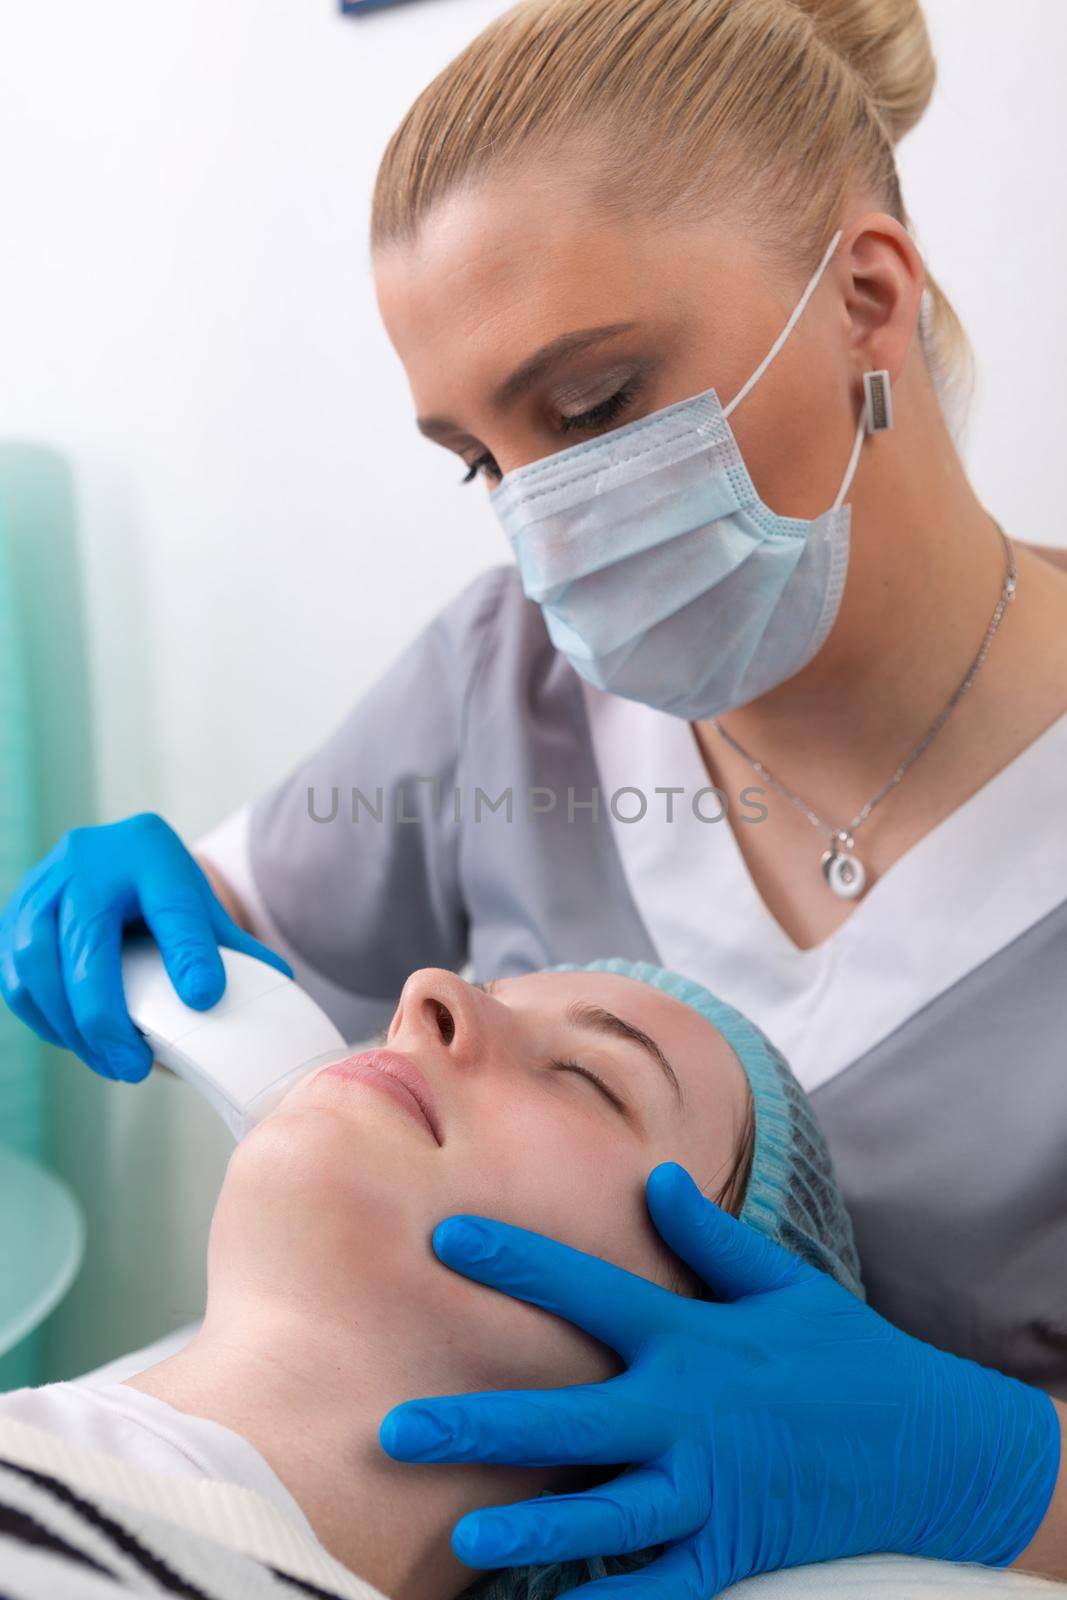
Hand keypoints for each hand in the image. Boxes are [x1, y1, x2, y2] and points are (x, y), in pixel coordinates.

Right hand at [0, 812, 291, 1081]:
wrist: (119, 861)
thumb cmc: (167, 894)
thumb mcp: (206, 910)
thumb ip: (235, 950)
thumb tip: (277, 990)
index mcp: (150, 850)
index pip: (172, 905)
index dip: (188, 954)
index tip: (206, 999)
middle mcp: (89, 857)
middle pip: (88, 940)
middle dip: (106, 1015)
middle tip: (133, 1066)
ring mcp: (43, 883)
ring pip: (36, 960)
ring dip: (69, 1024)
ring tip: (108, 1062)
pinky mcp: (14, 914)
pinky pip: (15, 975)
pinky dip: (44, 1018)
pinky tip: (78, 1042)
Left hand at [381, 1163, 1059, 1599]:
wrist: (935, 1448)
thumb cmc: (849, 1358)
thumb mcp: (785, 1284)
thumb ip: (712, 1237)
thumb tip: (657, 1174)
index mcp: (694, 1338)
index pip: (590, 1291)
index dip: (517, 1262)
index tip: (446, 1240)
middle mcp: (689, 1412)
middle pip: (569, 1417)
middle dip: (481, 1423)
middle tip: (400, 1428)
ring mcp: (710, 1486)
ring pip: (604, 1511)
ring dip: (533, 1524)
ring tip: (463, 1531)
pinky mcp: (734, 1546)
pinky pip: (662, 1586)